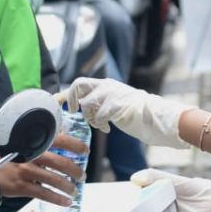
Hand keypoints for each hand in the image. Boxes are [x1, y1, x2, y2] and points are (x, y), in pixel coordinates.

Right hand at [0, 133, 85, 207]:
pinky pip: (44, 194)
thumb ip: (38, 140)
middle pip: (61, 163)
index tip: (85, 151)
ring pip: (54, 180)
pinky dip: (58, 199)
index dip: (75, 145)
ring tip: (74, 190)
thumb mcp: (19, 140)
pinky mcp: (21, 186)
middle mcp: (31, 155)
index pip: (60, 139)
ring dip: (68, 187)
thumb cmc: (4, 153)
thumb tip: (61, 137)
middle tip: (81, 175)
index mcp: (32, 141)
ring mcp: (26, 171)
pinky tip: (66, 202)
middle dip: (75, 170)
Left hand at [59, 77, 187, 147]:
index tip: (55, 102)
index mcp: (105, 84)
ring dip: (90, 117)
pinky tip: (108, 128)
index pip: (79, 83)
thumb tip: (80, 106)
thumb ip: (98, 102)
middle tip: (76, 113)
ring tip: (101, 124)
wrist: (154, 117)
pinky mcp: (117, 105)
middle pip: (78, 85)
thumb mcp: (112, 103)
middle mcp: (106, 86)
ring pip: (87, 104)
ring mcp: (112, 94)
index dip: (64, 94)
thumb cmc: (134, 113)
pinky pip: (99, 116)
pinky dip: (100, 124)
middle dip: (73, 100)